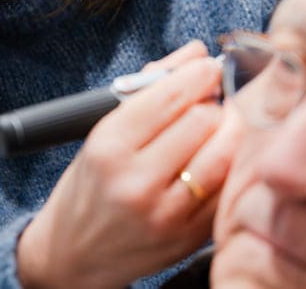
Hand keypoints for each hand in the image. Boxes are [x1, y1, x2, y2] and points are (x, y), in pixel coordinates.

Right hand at [16, 41, 242, 287]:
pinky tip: (221, 158)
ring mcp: (165, 213)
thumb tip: (196, 52)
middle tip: (213, 101)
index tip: (209, 67)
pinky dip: (232, 166)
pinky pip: (228, 188)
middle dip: (215, 103)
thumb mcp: (104, 128)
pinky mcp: (188, 238)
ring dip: (231, 132)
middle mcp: (135, 180)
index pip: (171, 95)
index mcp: (109, 145)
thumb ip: (151, 84)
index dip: (200, 74)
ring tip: (222, 127)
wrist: (73, 254)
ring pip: (224, 154)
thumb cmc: (91, 182)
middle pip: (205, 120)